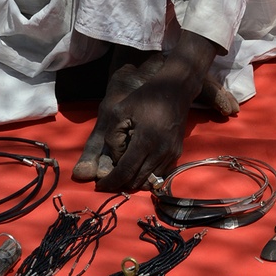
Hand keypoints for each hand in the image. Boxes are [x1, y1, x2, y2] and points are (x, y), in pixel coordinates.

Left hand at [72, 32, 220, 192]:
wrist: (175, 89)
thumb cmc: (146, 97)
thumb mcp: (122, 110)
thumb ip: (113, 136)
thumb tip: (113, 159)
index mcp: (145, 140)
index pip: (125, 172)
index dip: (111, 182)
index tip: (99, 186)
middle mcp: (160, 151)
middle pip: (137, 181)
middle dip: (121, 183)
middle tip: (110, 179)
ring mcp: (171, 154)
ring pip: (149, 181)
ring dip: (135, 181)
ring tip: (123, 172)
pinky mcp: (176, 153)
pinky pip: (160, 175)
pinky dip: (148, 176)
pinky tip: (139, 167)